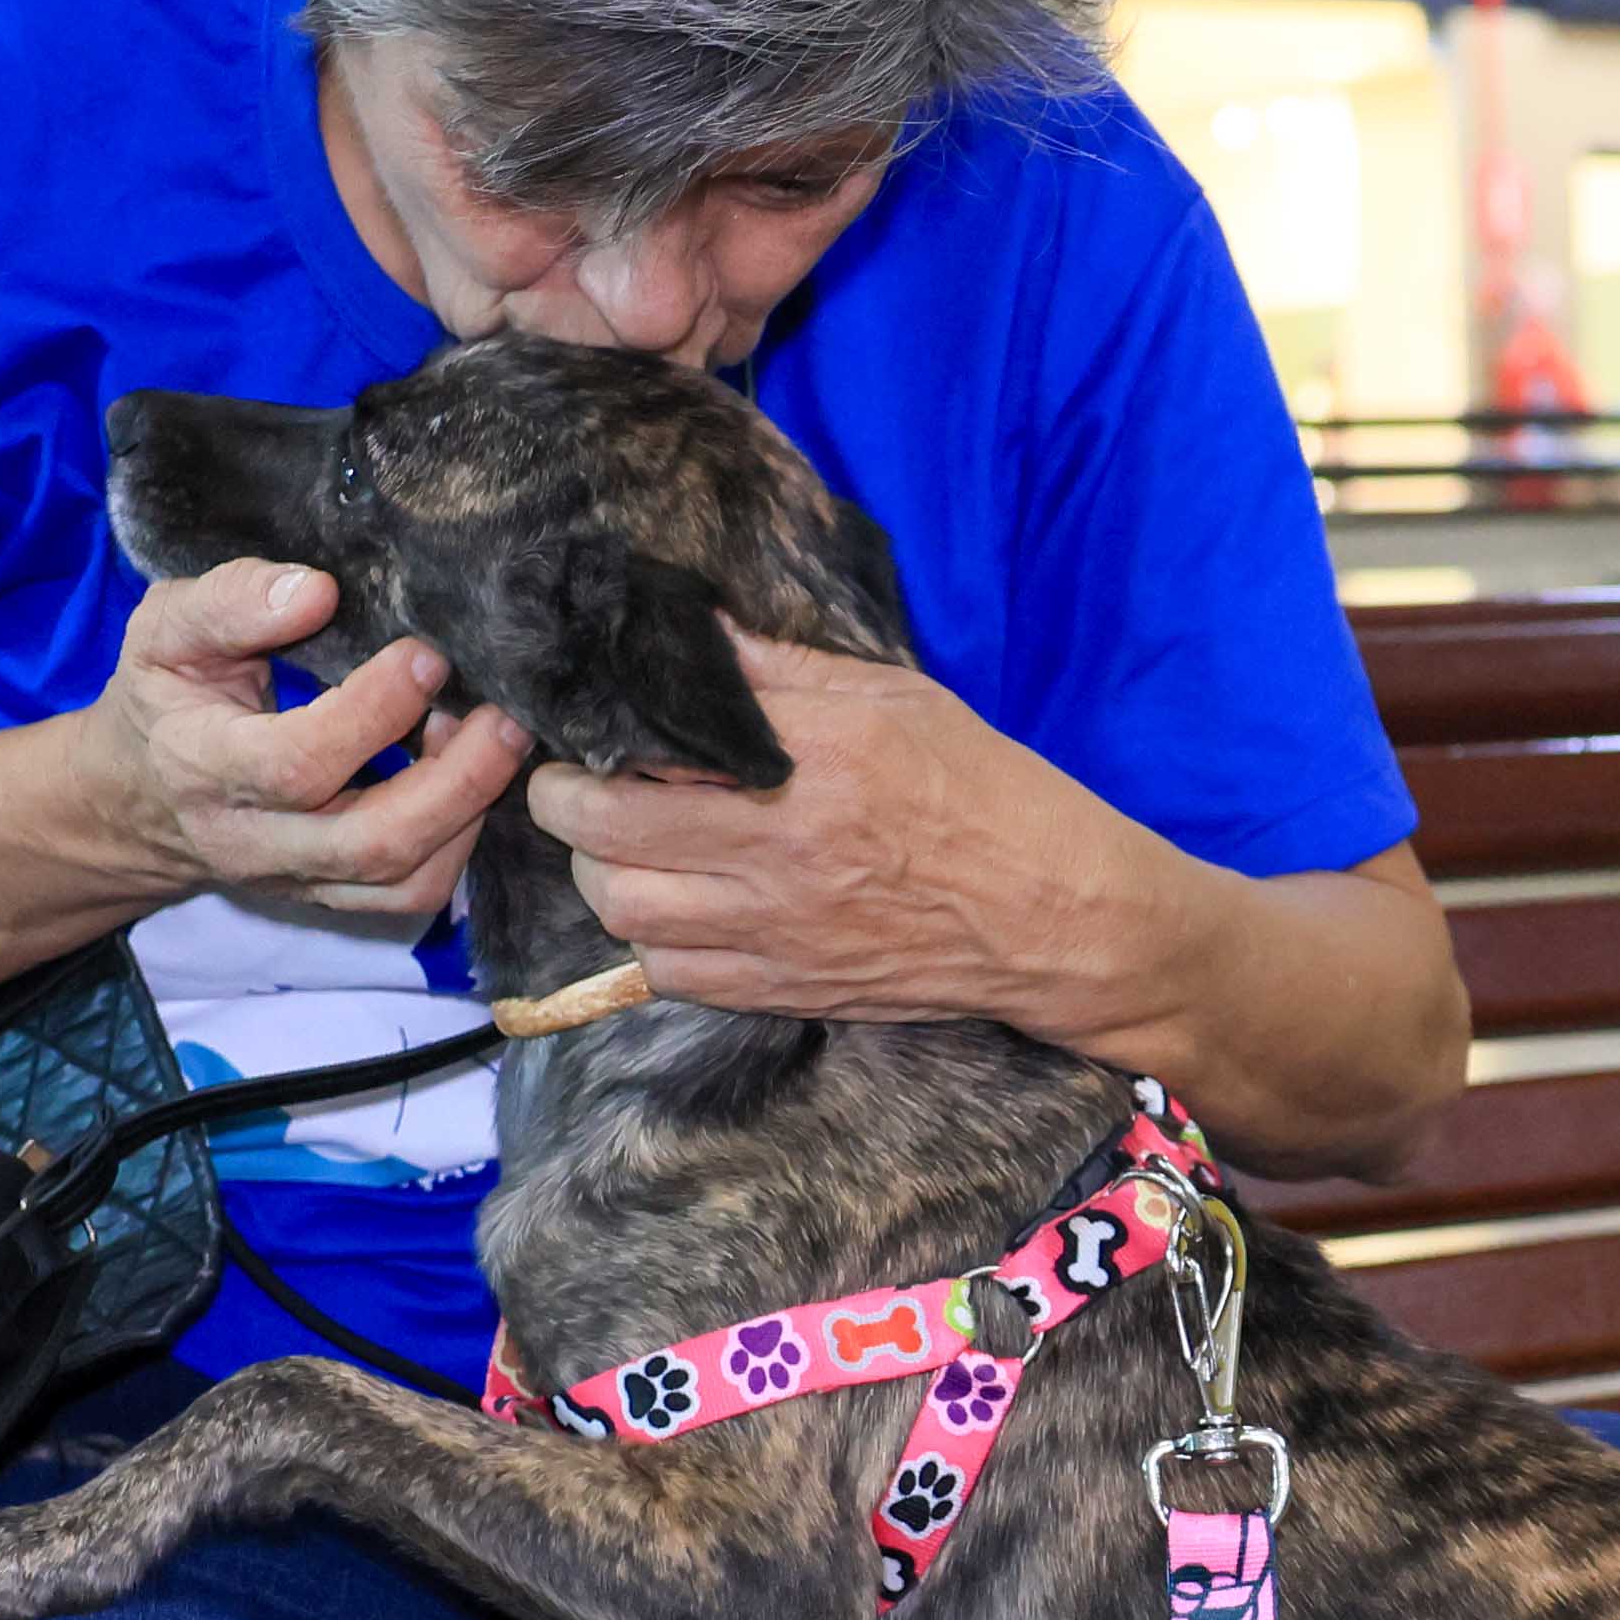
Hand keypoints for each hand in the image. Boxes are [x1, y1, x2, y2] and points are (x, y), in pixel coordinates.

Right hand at [78, 560, 533, 931]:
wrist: (138, 797)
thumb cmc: (164, 696)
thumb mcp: (164, 631)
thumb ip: (230, 602)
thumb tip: (318, 591)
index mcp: (203, 766)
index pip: (298, 762)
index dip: (374, 712)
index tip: (425, 654)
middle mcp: (252, 839)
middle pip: (370, 842)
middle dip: (456, 782)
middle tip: (503, 717)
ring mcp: (297, 878)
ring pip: (402, 881)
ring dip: (468, 812)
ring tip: (493, 740)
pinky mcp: (331, 895)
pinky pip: (412, 894)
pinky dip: (459, 842)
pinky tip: (468, 778)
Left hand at [526, 629, 1170, 1036]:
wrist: (1055, 915)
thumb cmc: (984, 790)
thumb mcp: (895, 700)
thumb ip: (783, 671)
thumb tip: (690, 631)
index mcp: (807, 757)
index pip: (646, 736)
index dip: (591, 730)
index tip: (587, 722)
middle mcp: (777, 846)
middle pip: (602, 829)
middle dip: (564, 803)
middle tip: (574, 786)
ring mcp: (774, 928)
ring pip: (621, 907)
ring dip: (600, 874)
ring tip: (621, 848)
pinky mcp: (783, 988)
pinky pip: (667, 975)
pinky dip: (649, 941)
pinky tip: (672, 910)